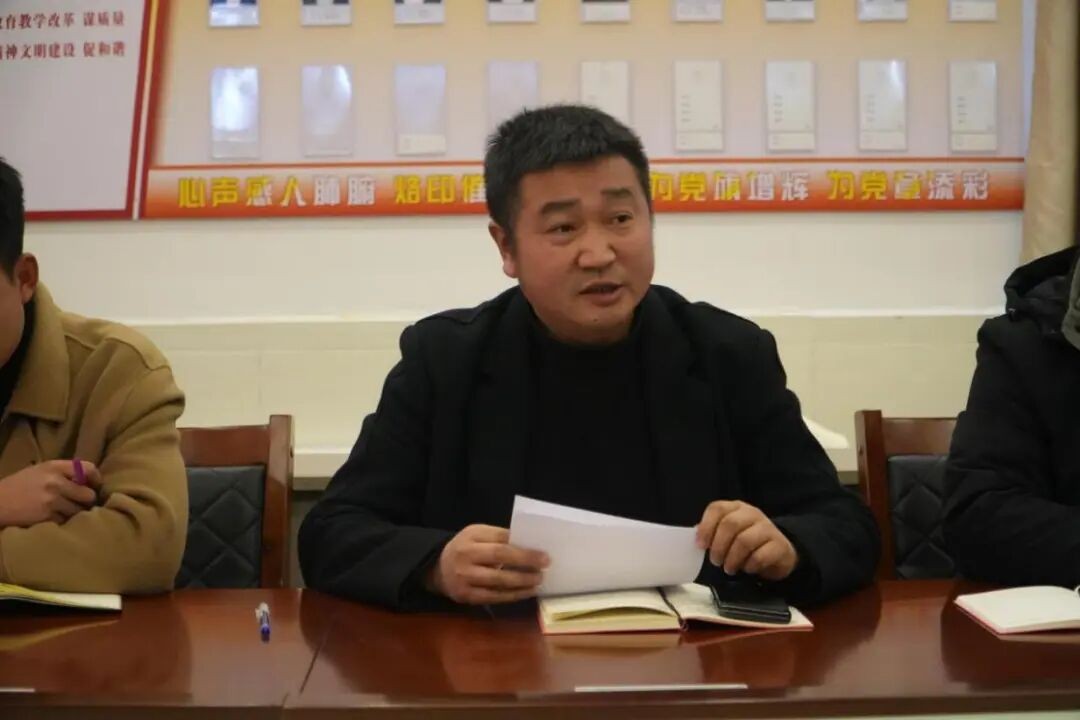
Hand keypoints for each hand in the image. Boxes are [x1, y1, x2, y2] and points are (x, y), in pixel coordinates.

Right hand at [0, 460, 100, 528]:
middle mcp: (56, 482)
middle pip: (89, 495)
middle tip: (80, 504)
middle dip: (86, 501)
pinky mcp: (47, 517)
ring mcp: (52, 500)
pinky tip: (53, 518)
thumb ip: (63, 473)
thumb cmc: (19, 486)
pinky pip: (66, 521)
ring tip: (65, 512)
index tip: (95, 486)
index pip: (89, 468)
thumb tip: (89, 481)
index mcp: (54, 467)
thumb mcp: (40, 471)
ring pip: (79, 511)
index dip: (96, 479)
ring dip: (75, 513)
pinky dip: (63, 522)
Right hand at [426, 524, 548, 604]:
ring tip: (539, 581)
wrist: (438, 569)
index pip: (500, 540)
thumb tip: (529, 545)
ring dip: (522, 582)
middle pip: (500, 558)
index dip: (523, 548)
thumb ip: (499, 537)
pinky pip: (494, 597)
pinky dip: (513, 595)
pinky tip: (526, 592)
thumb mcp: (477, 534)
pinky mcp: (467, 596)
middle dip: (526, 563)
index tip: (543, 553)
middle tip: (545, 567)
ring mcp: (465, 579)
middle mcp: (466, 557)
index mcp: (470, 537)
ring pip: (498, 582)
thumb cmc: (465, 548)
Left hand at [695, 500, 797, 580]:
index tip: (700, 545)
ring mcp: (768, 528)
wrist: (780, 551)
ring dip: (732, 559)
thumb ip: (713, 532)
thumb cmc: (747, 542)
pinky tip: (747, 569)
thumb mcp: (729, 534)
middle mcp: (752, 514)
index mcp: (735, 508)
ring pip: (744, 541)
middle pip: (730, 524)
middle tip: (715, 561)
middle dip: (718, 546)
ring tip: (729, 568)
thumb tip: (696, 538)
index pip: (717, 508)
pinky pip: (760, 556)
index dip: (706, 527)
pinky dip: (749, 565)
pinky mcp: (780, 545)